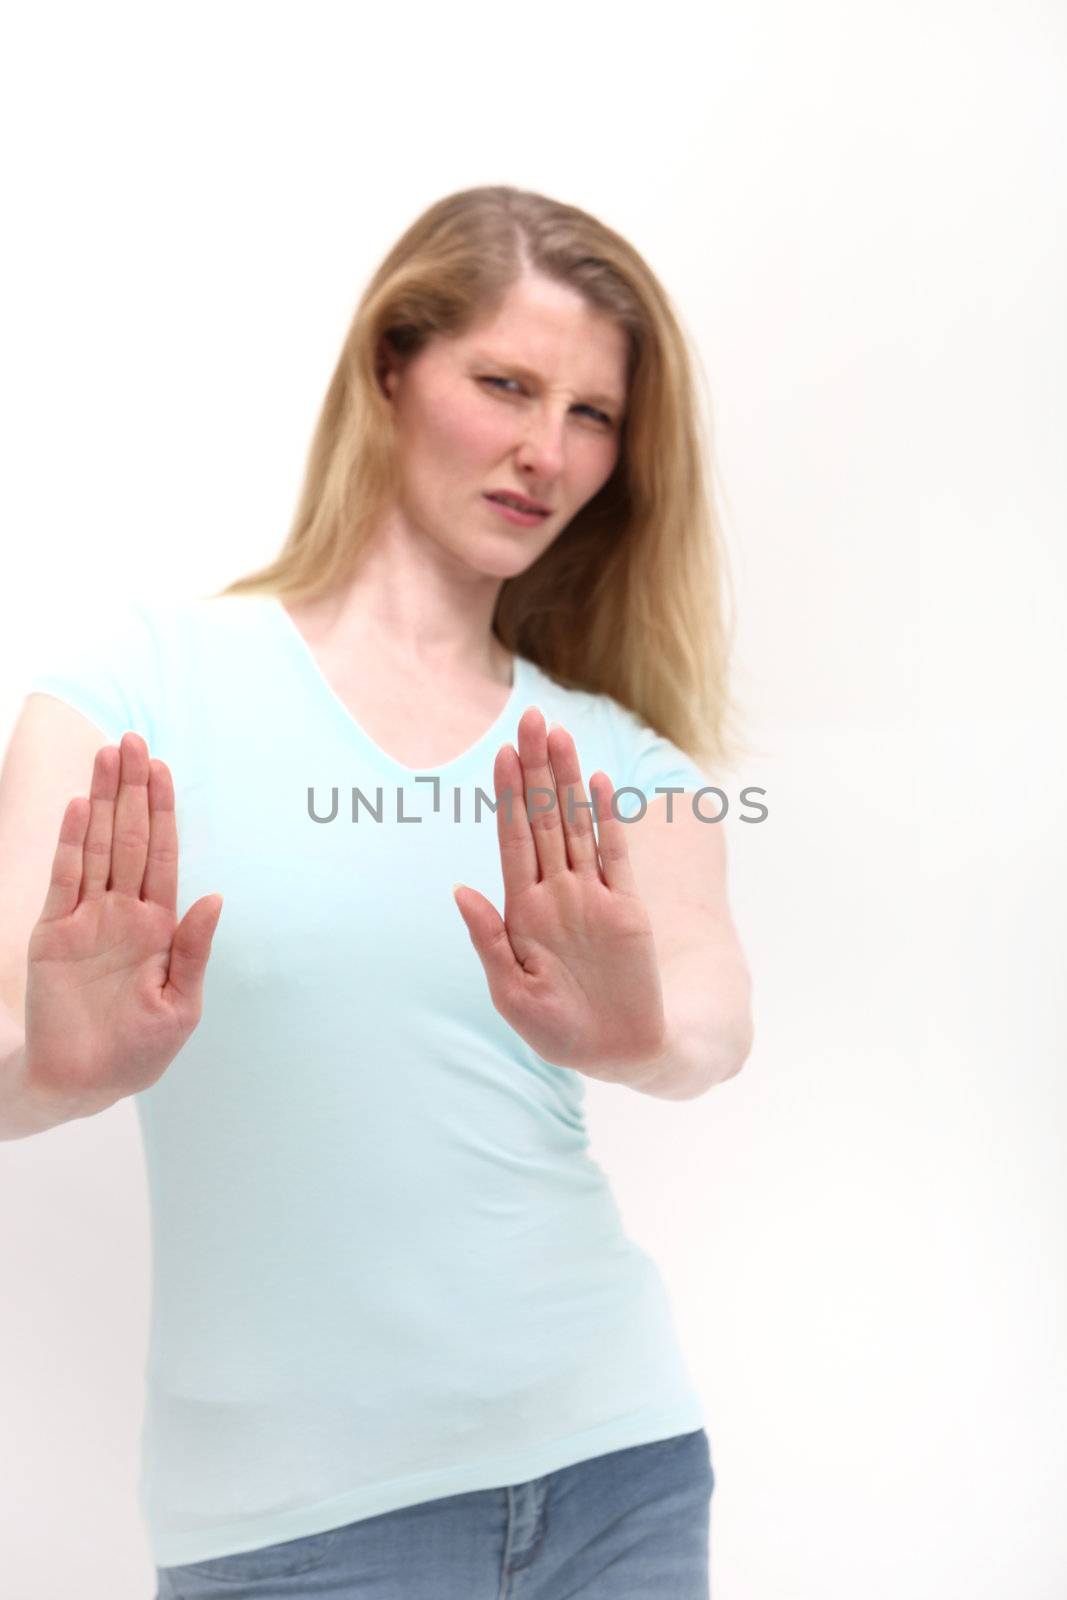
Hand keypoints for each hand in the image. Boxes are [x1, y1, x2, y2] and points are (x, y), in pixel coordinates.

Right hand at [23, 732, 223, 1117]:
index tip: (163, 768)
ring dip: (102, 801)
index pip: (162, 854)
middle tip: (133, 740)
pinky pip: (65, 880)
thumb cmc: (138, 1049)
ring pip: (97, 847)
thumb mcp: (181, 1005)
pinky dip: (72, 844)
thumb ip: (194, 949)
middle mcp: (122, 912)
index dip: (163, 812)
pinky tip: (79, 808)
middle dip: (133, 790)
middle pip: (128, 837)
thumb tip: (216, 896)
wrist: (83, 1082)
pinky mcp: (52, 933)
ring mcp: (86, 918)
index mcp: (158, 925)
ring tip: (107, 755)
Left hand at [451, 707, 665, 1080]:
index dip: (507, 796)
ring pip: (578, 825)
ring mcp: (593, 897)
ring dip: (569, 781)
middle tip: (532, 718)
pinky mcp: (627, 909)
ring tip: (561, 735)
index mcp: (523, 911)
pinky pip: (615, 854)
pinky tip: (601, 784)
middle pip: (544, 818)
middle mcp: (556, 894)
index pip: (513, 839)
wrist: (619, 1052)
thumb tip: (458, 890)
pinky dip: (609, 819)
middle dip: (537, 769)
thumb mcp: (511, 992)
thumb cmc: (559, 1030)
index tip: (501, 753)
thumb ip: (488, 939)